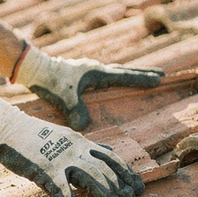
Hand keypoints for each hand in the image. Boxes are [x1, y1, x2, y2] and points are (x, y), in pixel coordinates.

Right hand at [0, 96, 143, 196]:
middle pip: (106, 168)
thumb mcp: (65, 135)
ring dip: (106, 194)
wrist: (9, 127)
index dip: (127, 173)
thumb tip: (104, 151)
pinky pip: (61, 190)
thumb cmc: (35, 135)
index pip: (111, 157)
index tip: (138, 187)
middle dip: (121, 186)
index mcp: (81, 142)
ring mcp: (61, 159)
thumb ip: (84, 145)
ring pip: (91, 177)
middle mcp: (76, 149)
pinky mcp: (45, 169)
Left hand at [13, 45, 164, 130]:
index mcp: (97, 73)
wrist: (36, 69)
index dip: (142, 79)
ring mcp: (89, 69)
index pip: (124, 76)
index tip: (159, 79)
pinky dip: (116, 76)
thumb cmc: (50, 81)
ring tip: (142, 76)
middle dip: (143, 73)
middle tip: (161, 74)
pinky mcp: (82, 73)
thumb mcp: (64, 97)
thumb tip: (84, 127)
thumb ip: (75, 110)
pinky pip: (105, 74)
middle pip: (125, 70)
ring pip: (116, 71)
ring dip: (130, 74)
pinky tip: (112, 81)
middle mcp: (96, 69)